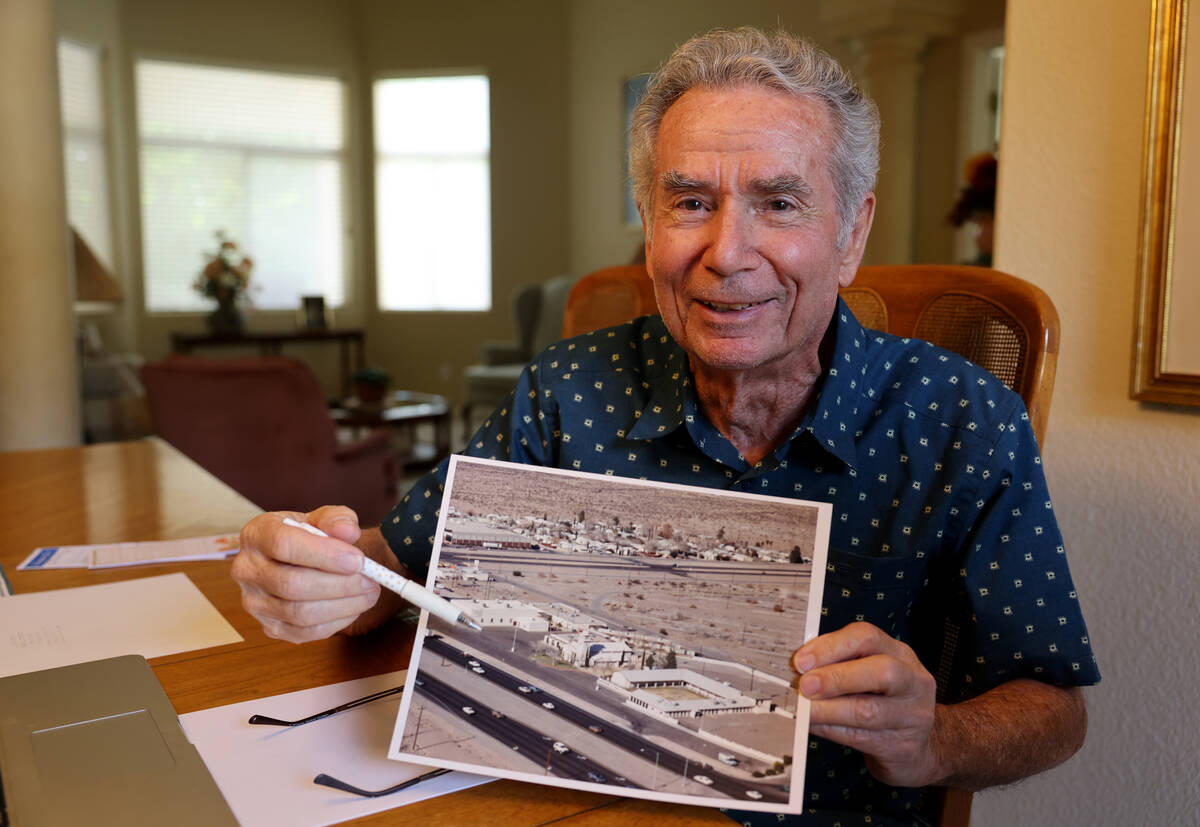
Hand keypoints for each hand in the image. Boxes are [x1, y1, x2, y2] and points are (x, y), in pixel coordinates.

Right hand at [232, 506, 382, 642]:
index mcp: (256, 534)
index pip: (284, 545)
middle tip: (370, 580)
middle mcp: (247, 570)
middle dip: (339, 584)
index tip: (357, 560)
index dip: (324, 554)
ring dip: (343, 605)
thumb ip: (337, 520)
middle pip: (292, 584)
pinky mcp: (270, 627)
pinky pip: (306, 632)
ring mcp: (255, 603)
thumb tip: (348, 532)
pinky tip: (354, 606)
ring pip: (300, 613)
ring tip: (369, 592)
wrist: (299, 559)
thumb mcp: (323, 518)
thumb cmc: (310, 536)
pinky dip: (337, 622)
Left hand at [792, 621, 941, 787]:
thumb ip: (840, 664)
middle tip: (805, 685)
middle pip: (881, 671)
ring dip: (829, 709)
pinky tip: (814, 725)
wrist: (917, 747)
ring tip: (805, 710)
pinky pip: (861, 736)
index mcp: (900, 654)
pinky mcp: (903, 746)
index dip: (831, 646)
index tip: (802, 660)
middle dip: (837, 677)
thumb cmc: (884, 702)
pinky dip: (831, 729)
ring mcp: (913, 715)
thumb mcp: (869, 674)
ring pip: (869, 710)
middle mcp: (913, 681)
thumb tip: (799, 666)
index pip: (867, 637)